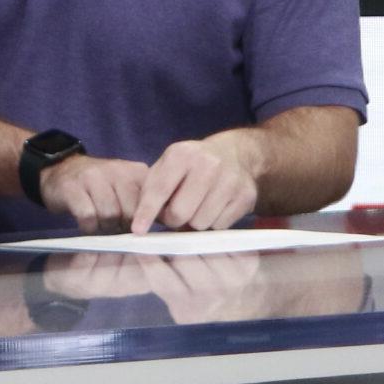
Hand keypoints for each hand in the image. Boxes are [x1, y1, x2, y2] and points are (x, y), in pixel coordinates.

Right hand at [39, 155, 152, 231]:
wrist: (61, 170)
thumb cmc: (100, 187)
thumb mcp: (126, 188)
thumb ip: (143, 203)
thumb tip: (160, 229)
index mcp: (136, 171)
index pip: (151, 201)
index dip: (146, 221)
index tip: (140, 231)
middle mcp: (116, 170)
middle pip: (130, 210)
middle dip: (124, 226)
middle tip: (116, 230)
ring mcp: (93, 177)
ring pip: (110, 214)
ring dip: (106, 227)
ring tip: (102, 226)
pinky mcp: (72, 187)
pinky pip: (88, 216)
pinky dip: (89, 227)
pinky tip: (87, 225)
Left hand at [133, 131, 260, 232]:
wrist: (233, 154)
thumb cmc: (191, 166)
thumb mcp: (167, 166)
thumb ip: (151, 190)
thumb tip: (141, 223)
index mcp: (182, 154)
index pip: (160, 189)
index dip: (147, 212)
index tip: (138, 230)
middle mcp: (208, 164)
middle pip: (180, 213)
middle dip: (174, 219)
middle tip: (177, 212)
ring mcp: (230, 179)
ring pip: (200, 224)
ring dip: (195, 222)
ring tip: (197, 207)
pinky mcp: (246, 196)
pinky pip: (220, 227)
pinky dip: (213, 223)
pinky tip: (214, 208)